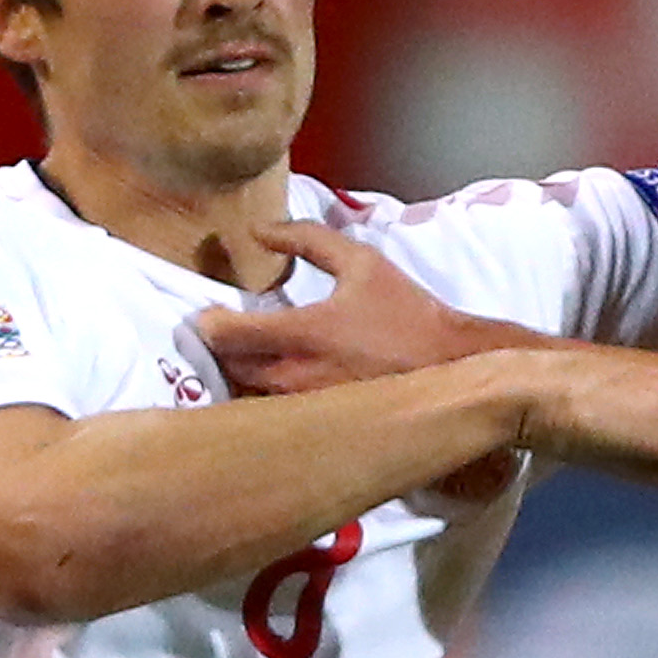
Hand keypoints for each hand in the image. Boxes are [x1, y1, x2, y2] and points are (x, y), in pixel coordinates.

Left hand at [195, 223, 516, 397]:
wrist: (451, 369)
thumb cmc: (407, 313)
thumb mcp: (361, 262)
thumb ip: (306, 239)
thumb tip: (258, 229)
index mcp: (303, 333)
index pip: (224, 335)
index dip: (205, 323)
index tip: (210, 313)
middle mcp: (295, 376)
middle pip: (225, 369)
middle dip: (217, 350)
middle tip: (224, 332)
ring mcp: (305, 408)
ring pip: (244, 396)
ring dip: (236, 375)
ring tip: (247, 356)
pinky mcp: (317, 428)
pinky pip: (270, 415)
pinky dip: (260, 396)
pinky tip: (272, 381)